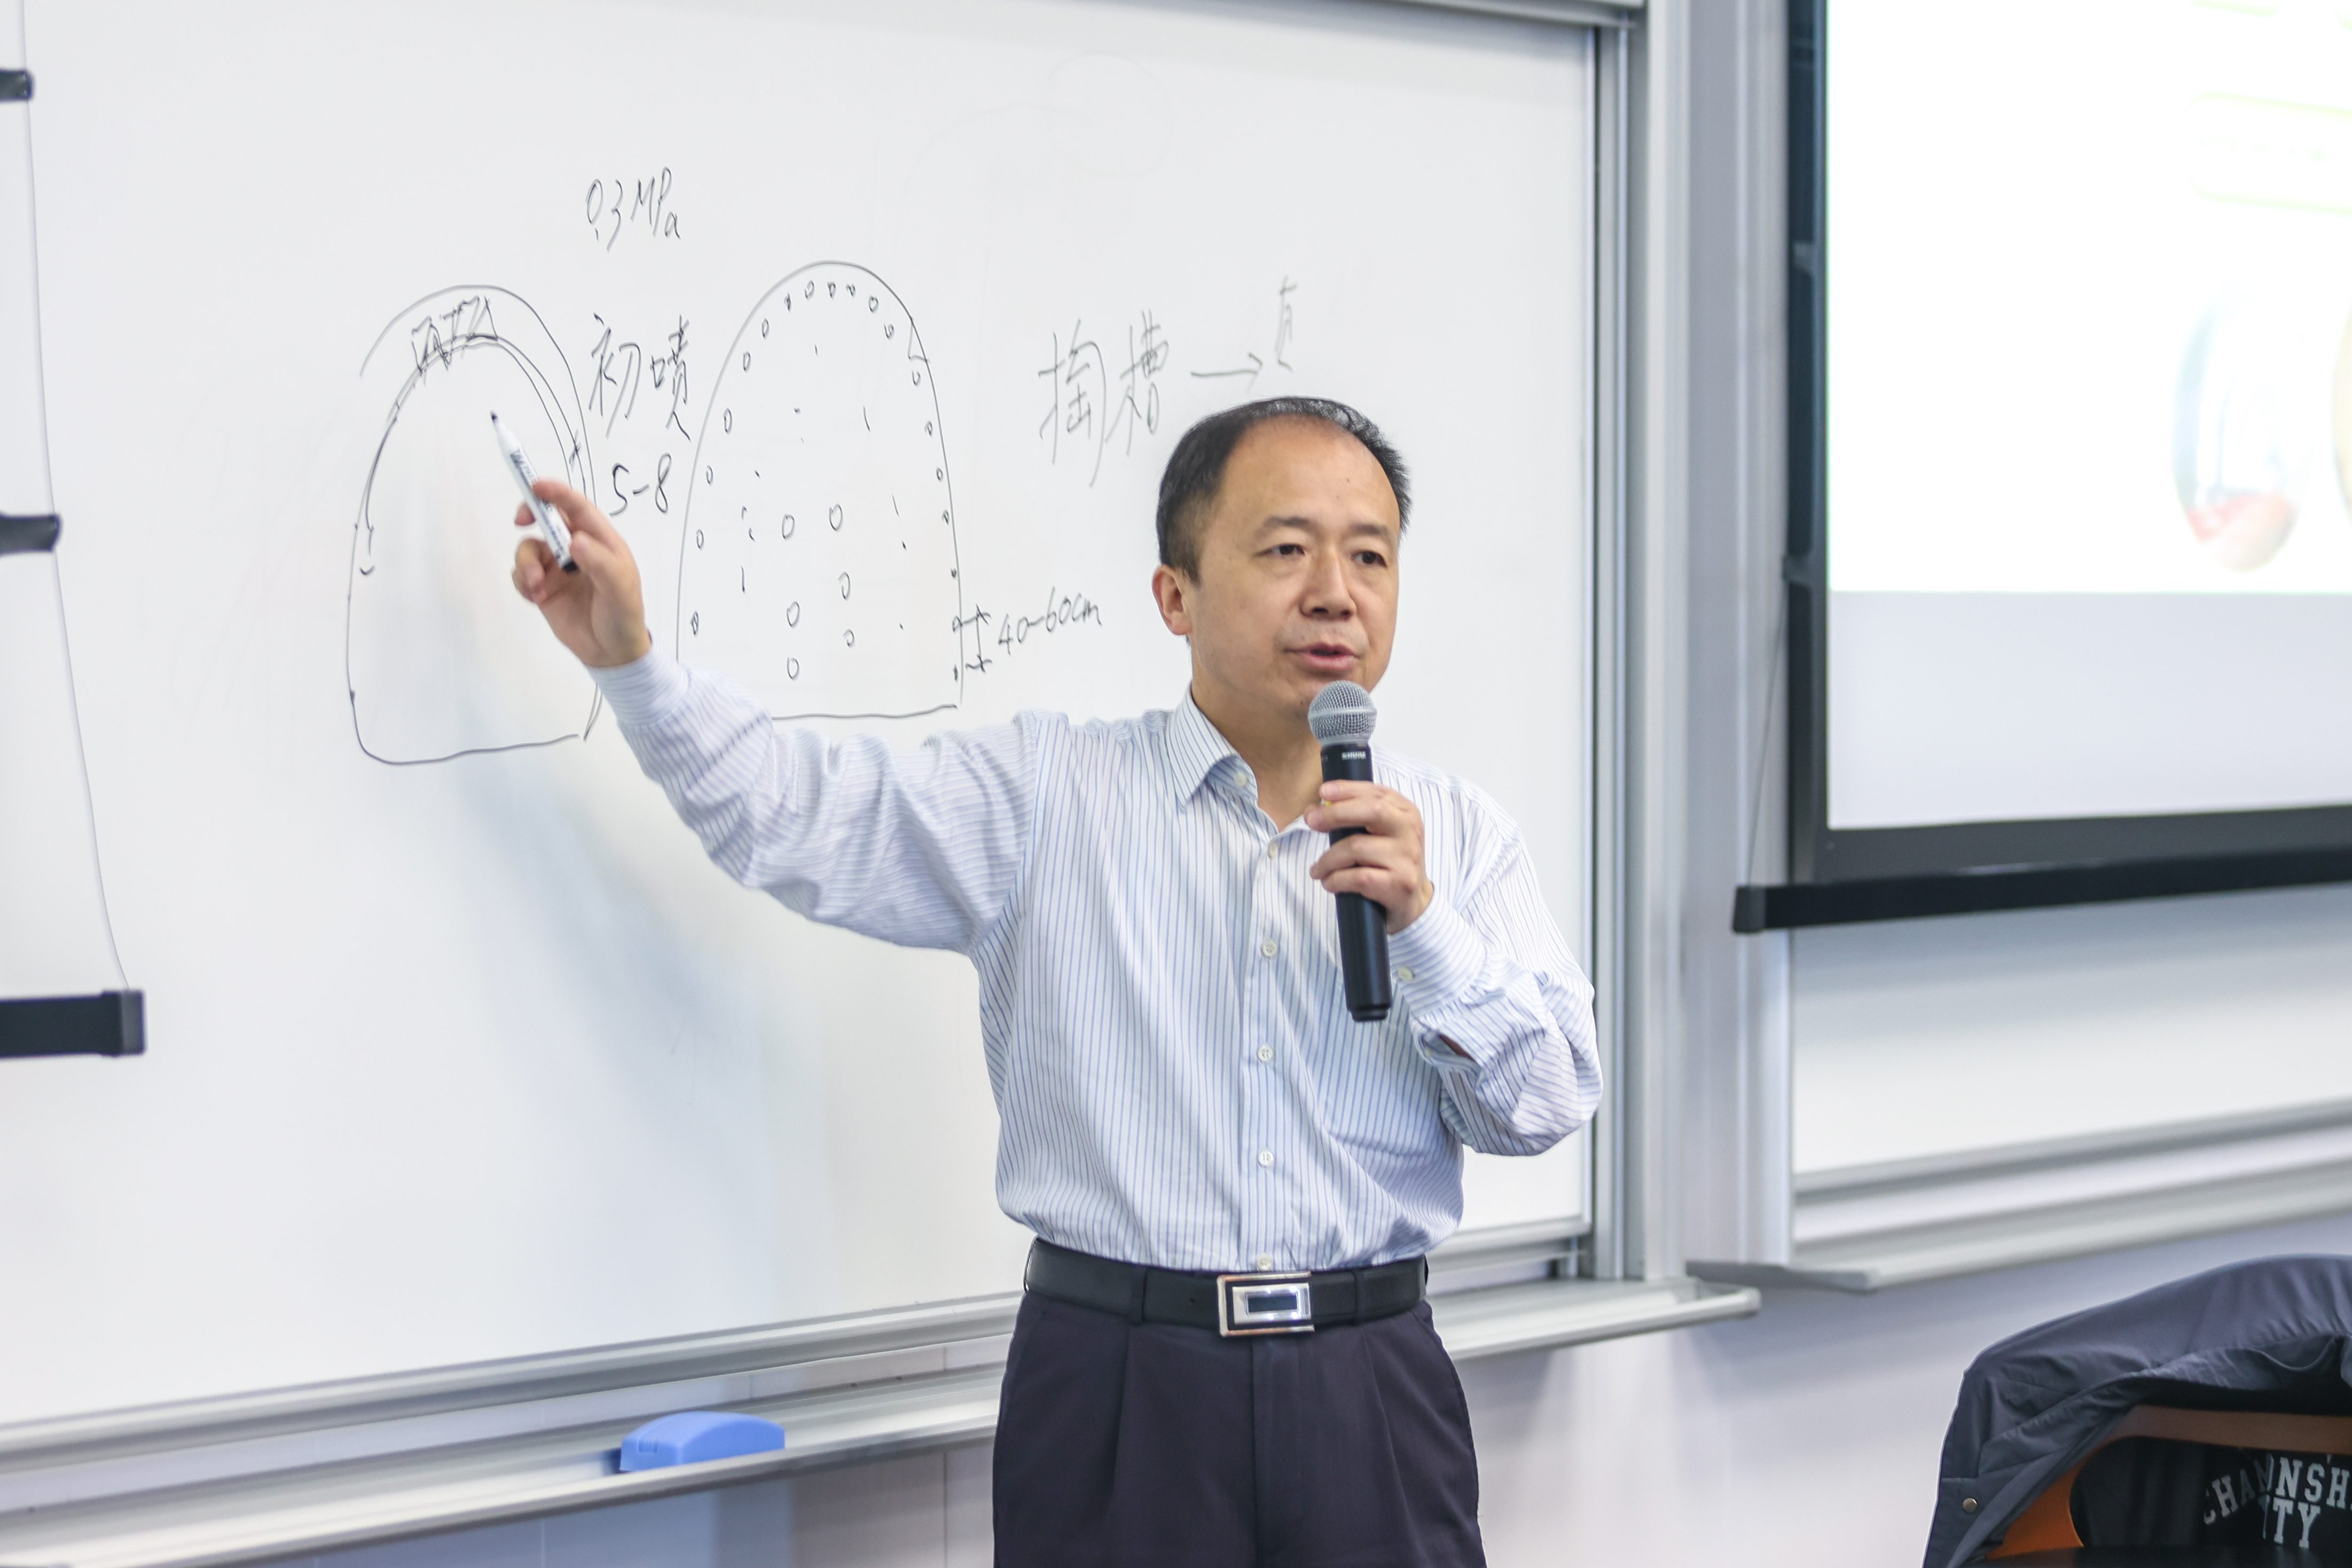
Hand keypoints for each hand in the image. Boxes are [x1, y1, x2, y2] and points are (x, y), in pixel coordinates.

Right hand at [511, 479, 651, 667]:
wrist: (611, 652)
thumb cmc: (623, 614)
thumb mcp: (619, 588)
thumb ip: (599, 563)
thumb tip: (574, 540)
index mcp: (601, 541)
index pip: (577, 507)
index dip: (557, 492)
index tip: (536, 486)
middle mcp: (576, 549)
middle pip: (547, 518)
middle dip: (530, 514)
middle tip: (520, 521)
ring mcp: (557, 568)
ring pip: (529, 548)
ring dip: (526, 564)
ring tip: (537, 588)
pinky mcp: (543, 587)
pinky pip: (522, 573)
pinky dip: (522, 581)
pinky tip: (535, 598)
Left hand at [1305, 781, 1435, 933]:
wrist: (1412, 902)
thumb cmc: (1387, 863)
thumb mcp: (1380, 834)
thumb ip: (1353, 818)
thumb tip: (1313, 811)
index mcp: (1406, 813)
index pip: (1376, 792)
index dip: (1348, 790)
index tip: (1323, 792)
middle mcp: (1410, 831)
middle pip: (1372, 811)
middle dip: (1336, 813)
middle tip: (1311, 822)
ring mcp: (1406, 858)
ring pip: (1357, 848)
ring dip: (1328, 860)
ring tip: (1317, 870)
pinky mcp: (1399, 884)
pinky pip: (1358, 877)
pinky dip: (1336, 880)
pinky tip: (1330, 883)